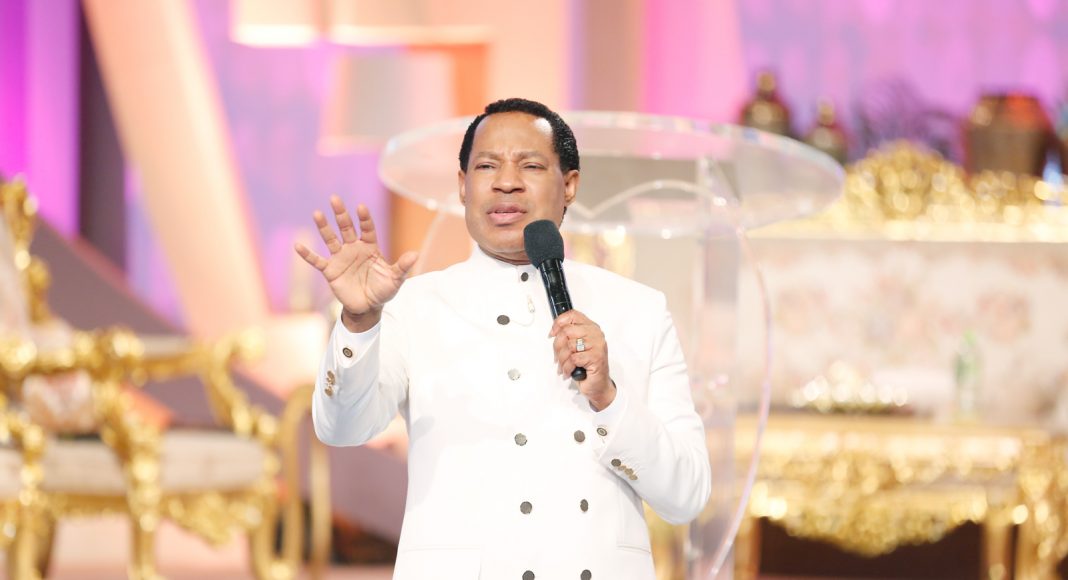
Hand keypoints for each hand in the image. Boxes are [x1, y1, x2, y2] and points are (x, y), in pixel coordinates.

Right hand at [294, 196, 417, 330]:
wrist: (368, 307)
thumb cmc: (383, 290)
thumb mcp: (395, 279)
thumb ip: (403, 267)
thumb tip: (416, 254)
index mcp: (370, 247)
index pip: (367, 229)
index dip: (364, 219)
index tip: (361, 208)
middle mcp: (354, 248)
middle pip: (346, 228)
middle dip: (341, 214)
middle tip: (334, 199)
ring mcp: (341, 258)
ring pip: (331, 239)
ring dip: (324, 227)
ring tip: (317, 214)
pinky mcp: (330, 270)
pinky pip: (317, 261)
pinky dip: (307, 254)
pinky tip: (298, 245)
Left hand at [550, 310, 614, 409]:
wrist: (598, 385)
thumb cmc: (587, 367)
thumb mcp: (576, 348)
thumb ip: (568, 337)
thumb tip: (554, 332)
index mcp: (591, 328)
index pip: (572, 315)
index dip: (558, 323)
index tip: (552, 333)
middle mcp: (596, 334)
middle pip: (567, 331)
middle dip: (557, 347)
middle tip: (557, 357)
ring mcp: (597, 345)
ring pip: (569, 346)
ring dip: (562, 360)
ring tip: (564, 366)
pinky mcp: (596, 357)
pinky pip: (573, 358)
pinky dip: (567, 367)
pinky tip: (569, 372)